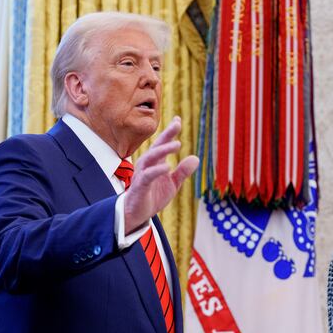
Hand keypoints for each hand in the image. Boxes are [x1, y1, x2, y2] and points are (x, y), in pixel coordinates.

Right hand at [123, 116, 199, 231]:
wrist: (137, 213)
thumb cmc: (153, 195)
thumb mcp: (172, 184)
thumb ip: (183, 171)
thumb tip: (196, 158)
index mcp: (156, 162)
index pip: (163, 144)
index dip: (170, 132)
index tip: (177, 119)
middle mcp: (147, 164)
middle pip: (157, 146)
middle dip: (166, 135)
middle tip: (177, 124)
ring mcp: (142, 174)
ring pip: (151, 157)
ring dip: (163, 150)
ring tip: (177, 144)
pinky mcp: (140, 186)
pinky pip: (148, 175)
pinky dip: (157, 170)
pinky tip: (167, 166)